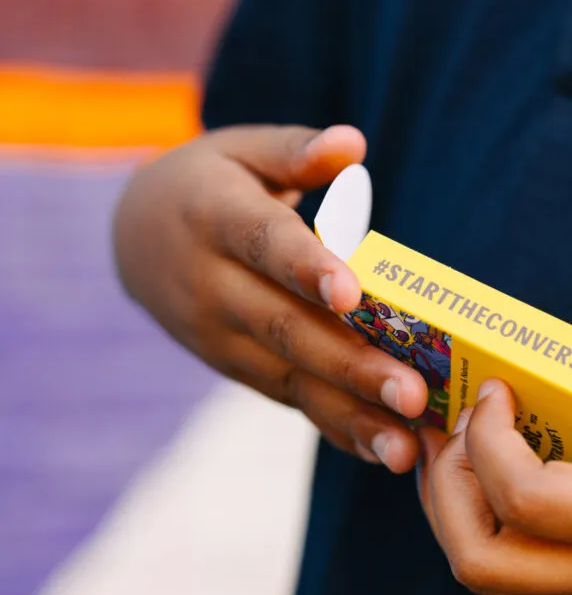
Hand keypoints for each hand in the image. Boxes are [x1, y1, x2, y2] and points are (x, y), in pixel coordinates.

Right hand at [113, 124, 426, 471]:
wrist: (136, 240)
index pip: (264, 244)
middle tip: (412, 393)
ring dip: (351, 415)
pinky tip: (385, 451)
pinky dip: (338, 427)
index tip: (351, 294)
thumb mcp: (241, 152)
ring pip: (291, 378)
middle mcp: (214, 287)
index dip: (306, 267)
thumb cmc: (209, 187)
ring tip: (405, 449)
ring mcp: (222, 338)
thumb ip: (296, 151)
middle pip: (286, 329)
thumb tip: (353, 143)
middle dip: (352, 366)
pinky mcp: (240, 368)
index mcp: (216, 218)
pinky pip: (291, 400)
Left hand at [417, 317, 571, 594]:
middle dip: (444, 492)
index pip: (527, 500)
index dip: (488, 440)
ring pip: (491, 580)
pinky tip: (504, 481)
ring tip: (464, 454)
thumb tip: (547, 349)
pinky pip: (520, 581)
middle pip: (480, 564)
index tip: (497, 391)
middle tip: (451, 432)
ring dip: (457, 515)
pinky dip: (490, 530)